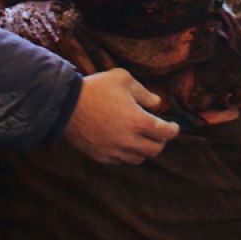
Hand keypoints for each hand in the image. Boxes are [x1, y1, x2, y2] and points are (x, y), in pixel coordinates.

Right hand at [62, 69, 178, 164]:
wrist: (66, 105)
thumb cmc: (96, 88)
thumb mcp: (123, 79)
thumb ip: (144, 92)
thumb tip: (157, 102)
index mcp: (138, 121)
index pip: (165, 133)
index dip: (173, 130)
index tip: (174, 126)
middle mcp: (129, 140)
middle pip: (155, 149)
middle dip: (160, 141)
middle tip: (158, 133)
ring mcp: (114, 150)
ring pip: (139, 158)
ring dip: (144, 149)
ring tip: (141, 138)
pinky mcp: (101, 156)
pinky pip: (120, 160)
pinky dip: (126, 154)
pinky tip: (124, 143)